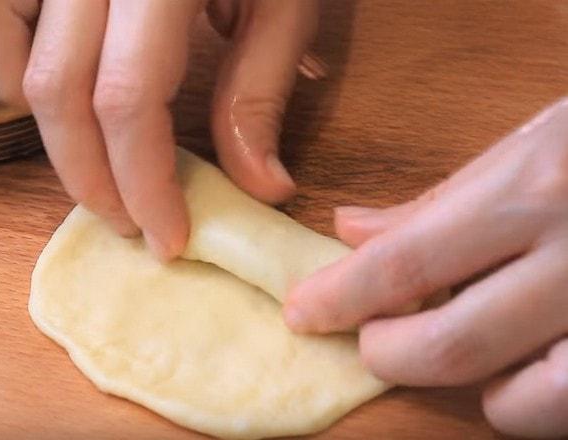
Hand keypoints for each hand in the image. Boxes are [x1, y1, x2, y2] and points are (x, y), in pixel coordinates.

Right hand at [0, 0, 317, 258]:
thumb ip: (260, 87)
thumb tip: (259, 186)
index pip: (128, 98)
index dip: (143, 182)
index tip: (166, 237)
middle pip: (59, 90)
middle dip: (90, 177)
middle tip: (125, 221)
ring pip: (4, 50)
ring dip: (40, 125)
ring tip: (90, 164)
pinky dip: (0, 60)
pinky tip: (44, 88)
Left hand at [284, 98, 567, 437]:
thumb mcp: (529, 144)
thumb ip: (438, 198)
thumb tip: (350, 231)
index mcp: (538, 190)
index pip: (406, 260)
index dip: (340, 296)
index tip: (303, 312)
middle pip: (448, 346)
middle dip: (386, 352)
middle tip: (373, 336)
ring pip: (517, 403)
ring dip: (466, 387)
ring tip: (457, 346)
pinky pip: (567, 408)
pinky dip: (526, 402)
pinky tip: (519, 365)